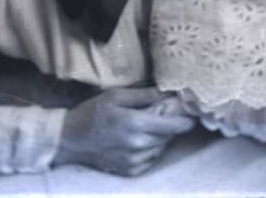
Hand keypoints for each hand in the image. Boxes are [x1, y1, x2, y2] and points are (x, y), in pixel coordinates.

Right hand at [54, 87, 194, 175]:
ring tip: (148, 125)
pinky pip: (151, 159)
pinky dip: (151, 148)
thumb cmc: (93, 112)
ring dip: (161, 137)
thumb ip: (145, 96)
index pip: (172, 125)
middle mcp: (138, 146)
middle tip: (167, 113)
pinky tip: (139, 139)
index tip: (193, 114)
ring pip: (161, 148)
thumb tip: (168, 93)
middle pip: (168, 136)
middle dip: (171, 125)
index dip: (185, 120)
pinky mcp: (130, 171)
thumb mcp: (117, 96)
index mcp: (135, 124)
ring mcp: (134, 161)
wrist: (71, 139)